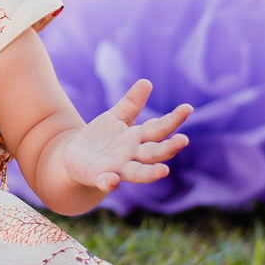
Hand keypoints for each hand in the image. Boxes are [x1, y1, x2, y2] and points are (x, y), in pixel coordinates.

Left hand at [53, 80, 191, 193]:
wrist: (76, 156)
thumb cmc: (103, 136)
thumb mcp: (117, 116)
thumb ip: (131, 103)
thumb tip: (147, 82)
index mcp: (138, 138)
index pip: (159, 128)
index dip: (173, 119)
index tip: (188, 108)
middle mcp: (133, 155)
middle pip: (154, 152)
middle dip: (169, 148)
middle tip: (184, 140)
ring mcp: (118, 168)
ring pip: (137, 172)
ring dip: (150, 173)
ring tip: (164, 171)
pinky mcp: (99, 177)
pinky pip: (106, 182)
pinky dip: (109, 182)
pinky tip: (112, 181)